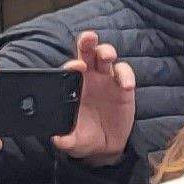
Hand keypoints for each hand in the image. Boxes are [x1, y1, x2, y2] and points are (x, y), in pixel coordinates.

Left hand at [52, 31, 137, 164]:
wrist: (106, 147)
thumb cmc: (86, 138)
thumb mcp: (74, 141)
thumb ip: (66, 139)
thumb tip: (57, 139)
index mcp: (72, 86)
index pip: (70, 69)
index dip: (72, 65)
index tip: (76, 67)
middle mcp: (89, 77)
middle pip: (87, 52)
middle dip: (87, 41)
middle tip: (89, 37)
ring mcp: (107, 79)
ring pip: (106, 56)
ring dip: (106, 51)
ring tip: (107, 56)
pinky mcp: (123, 86)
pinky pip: (125, 73)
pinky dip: (126, 75)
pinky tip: (126, 85)